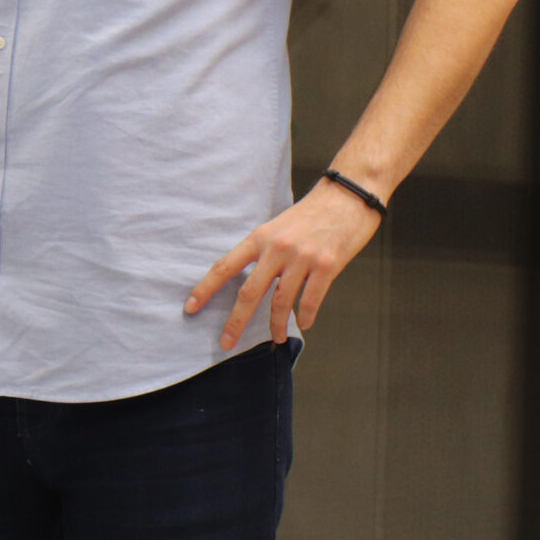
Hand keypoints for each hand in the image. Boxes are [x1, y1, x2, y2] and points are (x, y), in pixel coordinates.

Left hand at [185, 180, 381, 351]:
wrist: (348, 196)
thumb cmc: (312, 214)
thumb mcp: (278, 227)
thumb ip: (264, 252)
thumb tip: (252, 280)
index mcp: (259, 238)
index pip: (224, 267)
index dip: (205, 289)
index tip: (191, 308)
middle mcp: (277, 248)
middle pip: (249, 292)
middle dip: (236, 321)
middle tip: (226, 343)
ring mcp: (302, 258)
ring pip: (281, 301)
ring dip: (276, 325)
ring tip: (275, 338)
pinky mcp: (328, 265)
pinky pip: (311, 299)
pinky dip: (306, 316)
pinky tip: (304, 324)